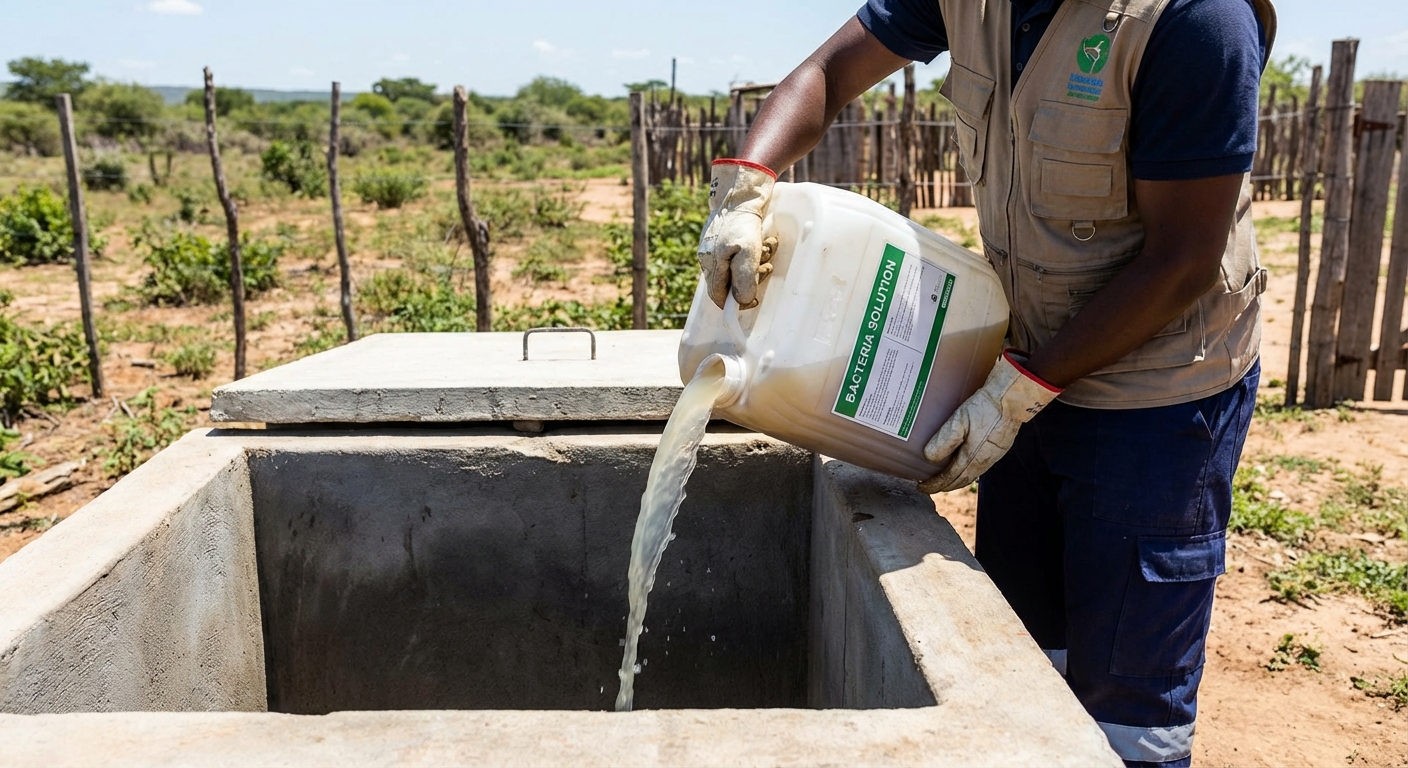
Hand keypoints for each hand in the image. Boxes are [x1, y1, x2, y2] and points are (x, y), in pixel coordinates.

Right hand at [697, 159, 777, 308]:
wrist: (741, 191)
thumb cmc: (743, 223)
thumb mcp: (747, 253)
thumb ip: (744, 280)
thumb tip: (742, 301)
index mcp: (710, 264)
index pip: (718, 296)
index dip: (736, 303)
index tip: (754, 300)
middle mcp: (710, 257)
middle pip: (731, 282)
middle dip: (752, 277)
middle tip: (767, 267)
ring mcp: (717, 246)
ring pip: (738, 267)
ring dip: (757, 262)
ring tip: (768, 248)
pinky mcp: (726, 237)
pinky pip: (741, 253)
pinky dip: (755, 251)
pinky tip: (764, 241)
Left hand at [918, 351, 1061, 493]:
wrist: (1013, 397)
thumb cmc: (986, 407)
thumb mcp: (960, 421)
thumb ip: (945, 440)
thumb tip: (929, 458)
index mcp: (973, 457)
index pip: (950, 478)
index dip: (935, 484)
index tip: (922, 487)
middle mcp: (985, 461)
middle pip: (962, 480)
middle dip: (945, 485)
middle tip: (931, 485)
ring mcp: (994, 455)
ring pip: (972, 474)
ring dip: (957, 478)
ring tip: (944, 477)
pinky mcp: (1000, 447)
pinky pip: (980, 465)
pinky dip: (968, 469)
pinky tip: (964, 462)